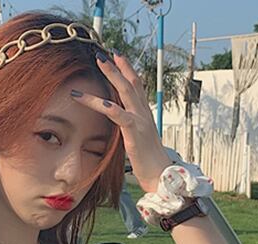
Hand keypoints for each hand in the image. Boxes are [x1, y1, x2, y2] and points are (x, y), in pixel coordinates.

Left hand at [71, 51, 170, 193]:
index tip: (117, 57)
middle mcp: (143, 113)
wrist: (160, 176)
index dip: (127, 70)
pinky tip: (96, 99)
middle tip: (104, 53)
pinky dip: (106, 106)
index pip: (136, 86)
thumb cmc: (149, 163)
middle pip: (131, 83)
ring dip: (111, 75)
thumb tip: (121, 128)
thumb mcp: (137, 141)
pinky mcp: (134, 133)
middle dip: (118, 67)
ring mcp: (140, 121)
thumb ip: (130, 130)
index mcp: (144, 115)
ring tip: (99, 63)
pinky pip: (119, 115)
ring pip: (125, 92)